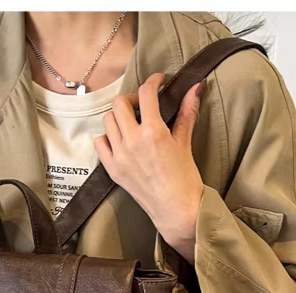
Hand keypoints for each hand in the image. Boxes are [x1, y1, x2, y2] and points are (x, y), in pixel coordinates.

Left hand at [93, 73, 203, 264]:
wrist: (175, 209)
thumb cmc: (184, 179)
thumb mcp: (185, 142)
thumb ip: (187, 112)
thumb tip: (194, 87)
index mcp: (153, 132)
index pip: (146, 93)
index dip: (153, 81)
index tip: (158, 82)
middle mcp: (132, 142)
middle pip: (119, 103)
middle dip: (132, 98)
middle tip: (142, 105)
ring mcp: (119, 156)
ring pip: (108, 121)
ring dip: (118, 116)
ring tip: (132, 122)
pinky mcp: (112, 170)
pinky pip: (100, 143)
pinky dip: (107, 137)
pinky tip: (120, 140)